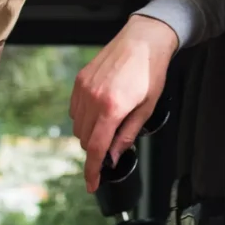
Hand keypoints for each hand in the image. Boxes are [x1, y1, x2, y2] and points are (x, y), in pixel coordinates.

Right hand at [70, 15, 178, 191]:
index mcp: (112, 108)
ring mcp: (83, 88)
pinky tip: (100, 111)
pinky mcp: (80, 80)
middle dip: (96, 148)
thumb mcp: (147, 108)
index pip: (96, 148)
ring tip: (110, 123)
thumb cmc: (150, 71)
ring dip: (89, 133)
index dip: (92, 171)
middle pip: (85, 139)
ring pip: (77, 126)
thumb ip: (127, 134)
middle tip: (113, 145)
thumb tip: (114, 156)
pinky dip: (84, 117)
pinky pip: (74, 109)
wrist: (143, 40)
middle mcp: (93, 98)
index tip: (92, 184)